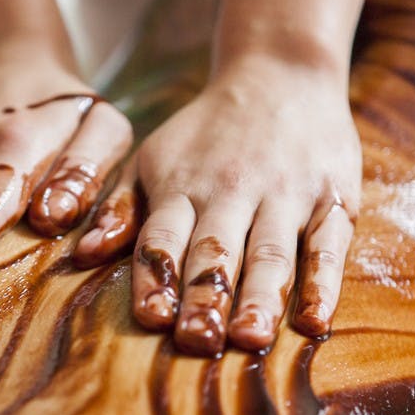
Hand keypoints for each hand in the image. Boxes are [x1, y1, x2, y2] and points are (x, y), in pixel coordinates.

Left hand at [121, 55, 360, 355]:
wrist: (279, 72)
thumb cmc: (205, 133)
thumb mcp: (151, 158)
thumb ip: (120, 209)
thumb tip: (83, 256)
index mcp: (182, 187)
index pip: (164, 237)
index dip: (157, 277)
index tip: (153, 318)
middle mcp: (232, 191)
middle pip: (216, 250)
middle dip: (205, 297)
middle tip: (198, 341)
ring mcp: (285, 194)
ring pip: (270, 252)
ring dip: (260, 297)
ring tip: (249, 338)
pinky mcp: (331, 197)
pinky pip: (328, 243)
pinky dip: (324, 282)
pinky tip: (315, 319)